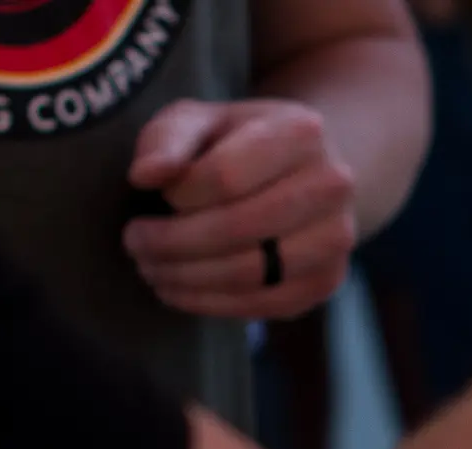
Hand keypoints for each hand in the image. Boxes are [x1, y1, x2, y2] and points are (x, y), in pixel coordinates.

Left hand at [123, 97, 356, 320]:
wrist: (304, 173)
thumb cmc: (238, 144)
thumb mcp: (200, 120)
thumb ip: (167, 139)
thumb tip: (145, 176)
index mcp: (301, 131)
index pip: (225, 177)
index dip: (178, 195)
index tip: (156, 195)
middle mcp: (332, 185)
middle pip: (237, 228)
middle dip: (172, 243)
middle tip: (135, 243)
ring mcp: (336, 239)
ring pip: (250, 273)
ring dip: (186, 278)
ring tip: (151, 268)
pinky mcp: (325, 282)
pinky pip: (262, 304)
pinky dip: (210, 304)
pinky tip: (178, 290)